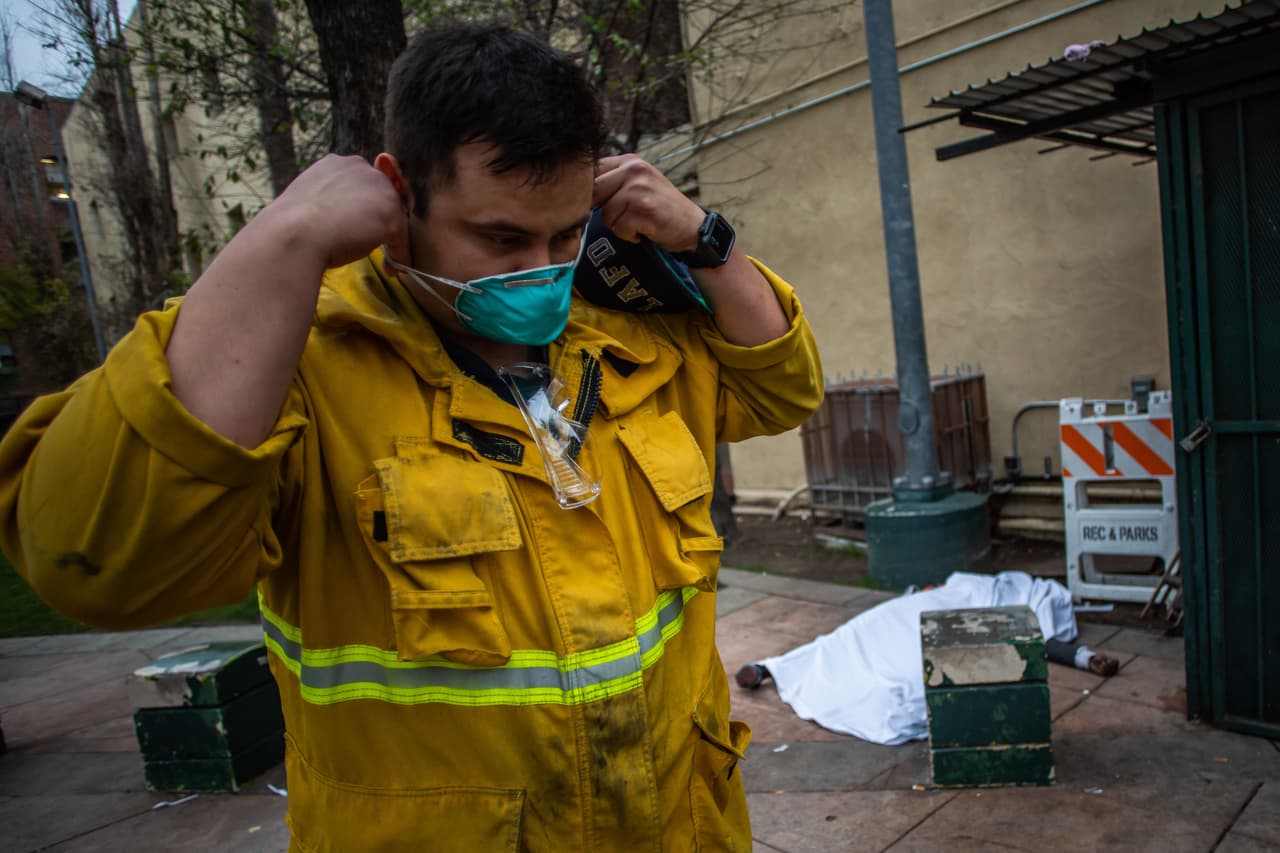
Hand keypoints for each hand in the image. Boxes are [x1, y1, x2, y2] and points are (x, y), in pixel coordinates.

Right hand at [276, 154, 407, 270]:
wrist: (293, 234)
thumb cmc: (292, 225)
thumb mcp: (311, 198)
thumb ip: (331, 198)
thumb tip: (339, 214)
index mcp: (339, 163)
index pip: (363, 183)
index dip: (363, 205)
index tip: (359, 223)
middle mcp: (362, 168)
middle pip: (383, 196)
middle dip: (380, 219)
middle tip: (372, 241)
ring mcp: (379, 190)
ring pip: (394, 216)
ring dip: (391, 238)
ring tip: (385, 261)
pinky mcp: (391, 215)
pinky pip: (401, 239)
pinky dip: (399, 255)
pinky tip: (391, 270)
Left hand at [592, 154, 705, 253]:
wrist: (692, 225)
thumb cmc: (659, 207)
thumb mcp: (638, 183)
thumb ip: (612, 180)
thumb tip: (577, 190)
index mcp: (630, 161)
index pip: (592, 171)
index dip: (590, 193)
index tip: (603, 204)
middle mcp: (635, 170)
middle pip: (594, 192)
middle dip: (604, 210)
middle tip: (623, 216)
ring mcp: (640, 189)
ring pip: (606, 214)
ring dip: (619, 226)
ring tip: (638, 222)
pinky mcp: (646, 210)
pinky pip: (619, 228)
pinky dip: (629, 235)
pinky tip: (644, 230)